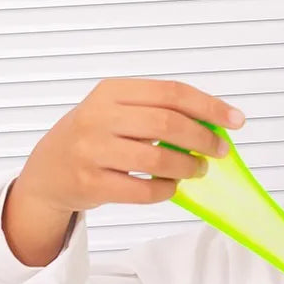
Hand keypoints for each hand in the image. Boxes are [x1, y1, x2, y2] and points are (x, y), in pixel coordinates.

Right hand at [14, 77, 245, 213]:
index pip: (171, 93)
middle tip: (219, 151)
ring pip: (157, 160)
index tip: (236, 120)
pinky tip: (171, 186)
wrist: (48, 171)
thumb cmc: (95, 137)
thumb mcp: (119, 112)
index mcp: (111, 92)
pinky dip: (166, 190)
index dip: (209, 106)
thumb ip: (159, 112)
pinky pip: (143, 191)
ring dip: (187, 167)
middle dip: (203, 139)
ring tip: (197, 169)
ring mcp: (92, 152)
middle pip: (167, 124)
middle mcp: (99, 118)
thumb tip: (215, 123)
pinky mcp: (91, 184)